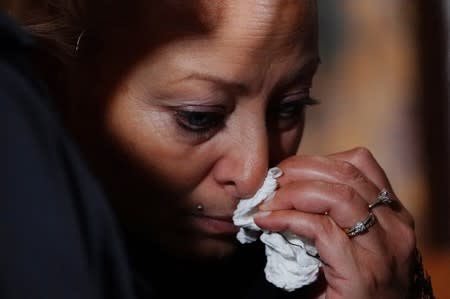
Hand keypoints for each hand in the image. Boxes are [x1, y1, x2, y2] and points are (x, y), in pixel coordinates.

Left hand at [254, 147, 415, 298]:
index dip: (316, 160)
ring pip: (337, 196)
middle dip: (299, 170)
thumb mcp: (353, 241)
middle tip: (270, 182)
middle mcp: (395, 226)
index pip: (358, 163)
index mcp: (392, 214)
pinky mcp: (361, 272)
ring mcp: (382, 249)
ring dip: (292, 193)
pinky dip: (287, 219)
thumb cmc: (356, 287)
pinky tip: (266, 222)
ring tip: (266, 202)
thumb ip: (333, 213)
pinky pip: (320, 229)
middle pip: (345, 173)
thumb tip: (284, 186)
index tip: (286, 170)